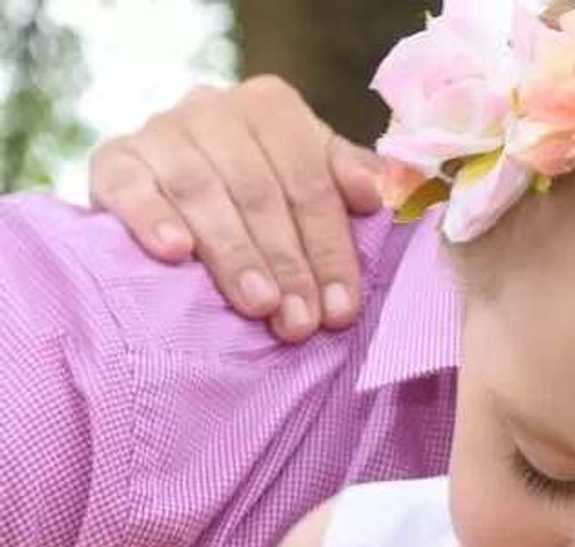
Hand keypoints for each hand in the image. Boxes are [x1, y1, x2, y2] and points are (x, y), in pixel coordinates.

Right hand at [90, 77, 381, 341]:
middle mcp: (214, 109)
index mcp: (272, 109)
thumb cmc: (265, 200)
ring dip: (233, 252)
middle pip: (259, 190)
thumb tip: (375, 191)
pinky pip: (127, 185)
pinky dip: (151, 217)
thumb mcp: (313, 185)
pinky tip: (175, 253)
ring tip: (258, 304)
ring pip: (200, 189)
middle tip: (299, 323)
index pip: (310, 180)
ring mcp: (160, 132)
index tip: (340, 310)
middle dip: (286, 263)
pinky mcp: (113, 161)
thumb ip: (348, 183)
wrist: (175, 193)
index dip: (330, 249)